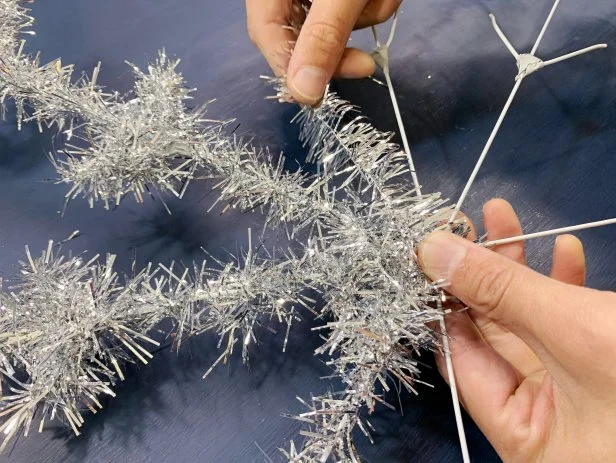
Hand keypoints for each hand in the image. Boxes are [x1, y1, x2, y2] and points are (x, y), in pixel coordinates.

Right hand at [246, 0, 401, 104]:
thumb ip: (323, 36)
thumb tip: (303, 94)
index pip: (266, 33)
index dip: (288, 68)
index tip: (315, 97)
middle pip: (301, 35)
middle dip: (341, 42)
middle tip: (365, 64)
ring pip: (336, 25)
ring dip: (366, 15)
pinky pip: (354, 13)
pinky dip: (373, 5)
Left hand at [418, 199, 615, 461]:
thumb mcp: (575, 331)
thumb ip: (500, 291)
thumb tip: (428, 250)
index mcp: (523, 434)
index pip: (459, 357)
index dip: (441, 298)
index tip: (432, 247)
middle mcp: (544, 422)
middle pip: (493, 335)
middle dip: (483, 272)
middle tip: (469, 221)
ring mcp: (579, 400)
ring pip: (532, 325)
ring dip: (522, 270)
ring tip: (504, 217)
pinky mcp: (607, 375)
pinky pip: (574, 329)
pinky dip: (569, 288)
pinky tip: (570, 252)